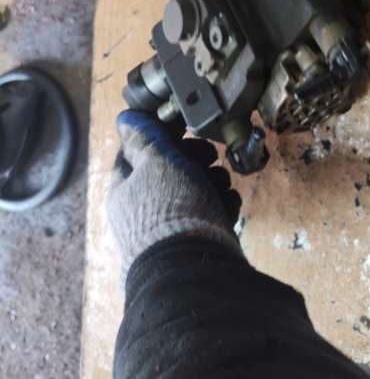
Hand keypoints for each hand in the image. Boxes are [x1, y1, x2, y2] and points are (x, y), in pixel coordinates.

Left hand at [108, 110, 241, 278]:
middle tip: (209, 155)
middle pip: (170, 168)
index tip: (183, 128)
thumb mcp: (157, 161)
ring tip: (221, 183)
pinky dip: (220, 205)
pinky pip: (207, 212)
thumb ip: (145, 136)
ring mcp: (168, 226)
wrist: (193, 269)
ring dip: (211, 180)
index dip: (160, 134)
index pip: (136, 150)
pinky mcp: (193, 240)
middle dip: (195, 157)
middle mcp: (143, 208)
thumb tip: (124, 117)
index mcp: (125, 188)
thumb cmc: (170, 207)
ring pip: (193, 189)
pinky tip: (228, 205)